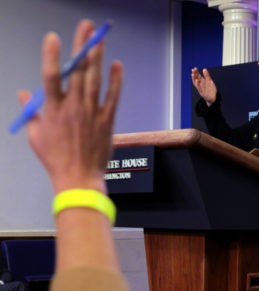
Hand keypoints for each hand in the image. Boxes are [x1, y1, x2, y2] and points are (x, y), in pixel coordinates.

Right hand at [17, 19, 122, 193]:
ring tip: (100, 38)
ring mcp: (92, 113)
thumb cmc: (55, 158)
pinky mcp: (107, 120)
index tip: (53, 37)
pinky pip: (113, 97)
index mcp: (53, 110)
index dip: (51, 56)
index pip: (50, 77)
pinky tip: (117, 65)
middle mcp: (73, 107)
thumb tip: (23, 93)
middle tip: (86, 27)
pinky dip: (116, 81)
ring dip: (98, 57)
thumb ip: (31, 112)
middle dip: (81, 46)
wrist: (78, 177)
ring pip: (95, 80)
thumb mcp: (35, 136)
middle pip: (77, 72)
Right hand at [191, 67, 216, 105]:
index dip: (196, 72)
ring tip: (192, 74)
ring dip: (194, 79)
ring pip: (196, 83)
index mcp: (202, 82)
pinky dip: (198, 84)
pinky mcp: (202, 92)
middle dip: (194, 74)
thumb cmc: (211, 89)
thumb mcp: (209, 81)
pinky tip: (197, 80)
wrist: (213, 98)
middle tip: (193, 70)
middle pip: (196, 79)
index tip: (194, 68)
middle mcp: (200, 85)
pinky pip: (199, 88)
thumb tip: (204, 69)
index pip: (198, 76)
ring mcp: (201, 88)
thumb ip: (207, 76)